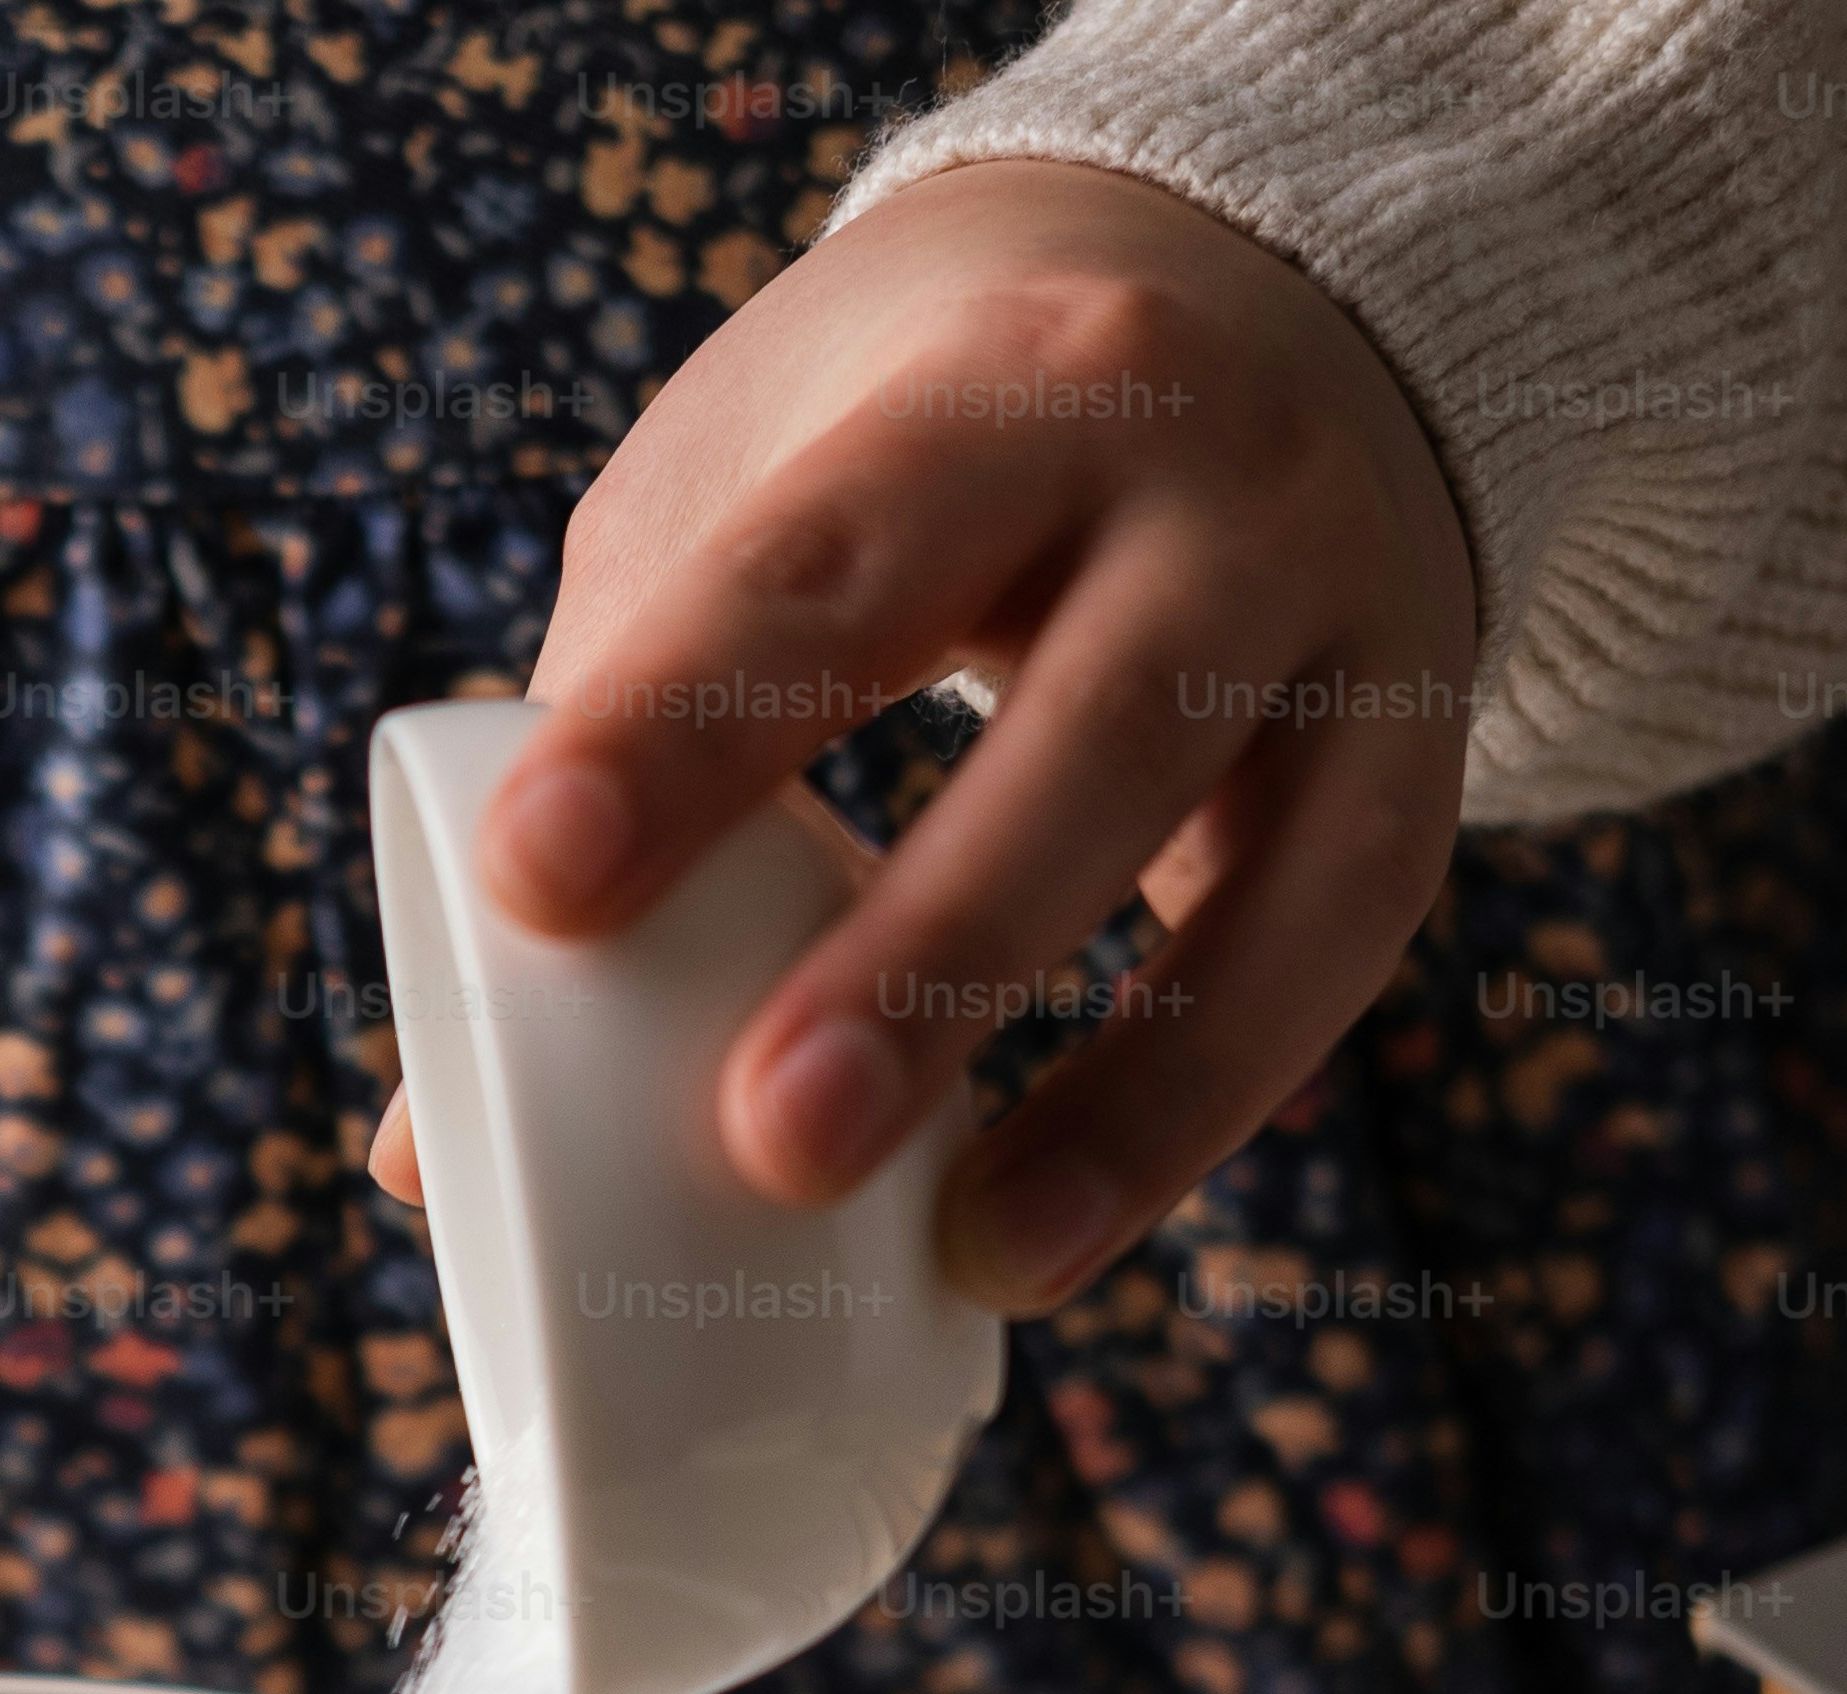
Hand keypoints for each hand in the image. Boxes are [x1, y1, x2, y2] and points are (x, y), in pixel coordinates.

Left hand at [377, 159, 1476, 1312]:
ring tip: (967, 1255)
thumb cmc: (910, 443)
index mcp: (987, 390)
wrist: (1244, 285)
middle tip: (774, 1140)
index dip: (675, 728)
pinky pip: (1329, 952)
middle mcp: (1202, 487)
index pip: (818, 561)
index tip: (531, 890)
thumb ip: (598, 764)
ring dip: (1122, 1086)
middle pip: (1086, 726)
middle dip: (929, 949)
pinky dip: (1202, 1107)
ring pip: (1261, 871)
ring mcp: (1339, 620)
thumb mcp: (742, 504)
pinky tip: (1055, 1234)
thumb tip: (430, 1144)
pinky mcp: (1415, 755)